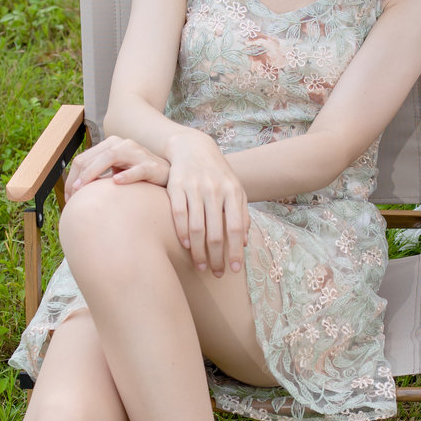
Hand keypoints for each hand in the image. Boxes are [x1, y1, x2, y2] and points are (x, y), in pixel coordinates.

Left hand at [63, 134, 169, 200]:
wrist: (170, 172)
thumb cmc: (140, 176)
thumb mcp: (117, 172)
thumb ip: (100, 176)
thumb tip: (75, 191)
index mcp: (110, 146)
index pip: (83, 159)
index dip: (71, 178)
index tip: (68, 198)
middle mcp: (122, 145)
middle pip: (92, 158)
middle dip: (78, 179)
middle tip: (72, 199)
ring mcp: (137, 153)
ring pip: (110, 158)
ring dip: (93, 173)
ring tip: (83, 189)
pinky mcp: (151, 166)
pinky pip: (137, 169)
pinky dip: (126, 175)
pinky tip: (116, 182)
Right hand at [166, 131, 248, 277]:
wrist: (192, 147)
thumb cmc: (217, 174)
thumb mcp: (235, 190)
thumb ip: (241, 214)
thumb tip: (243, 244)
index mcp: (233, 192)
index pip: (236, 228)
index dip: (235, 251)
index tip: (234, 270)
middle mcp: (215, 190)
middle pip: (216, 232)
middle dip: (216, 257)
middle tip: (216, 273)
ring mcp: (195, 187)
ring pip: (197, 227)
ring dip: (198, 251)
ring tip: (201, 266)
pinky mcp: (176, 185)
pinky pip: (179, 214)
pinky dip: (182, 233)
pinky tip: (185, 246)